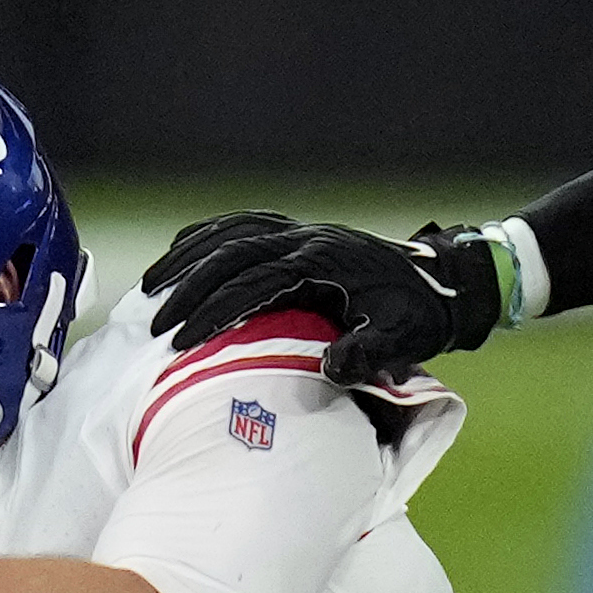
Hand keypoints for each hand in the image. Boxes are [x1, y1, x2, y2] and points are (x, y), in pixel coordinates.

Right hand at [140, 212, 505, 385]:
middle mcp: (305, 237)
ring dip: (186, 258)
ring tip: (150, 288)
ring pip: (229, 232)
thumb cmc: (418, 316)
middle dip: (186, 289)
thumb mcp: (403, 340)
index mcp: (323, 261)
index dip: (213, 312)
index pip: (252, 283)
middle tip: (157, 327)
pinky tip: (181, 254)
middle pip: (229, 253)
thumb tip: (330, 369)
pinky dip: (206, 237)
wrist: (443, 281)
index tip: (181, 341)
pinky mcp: (298, 231)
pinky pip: (241, 224)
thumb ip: (369, 354)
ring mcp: (300, 229)